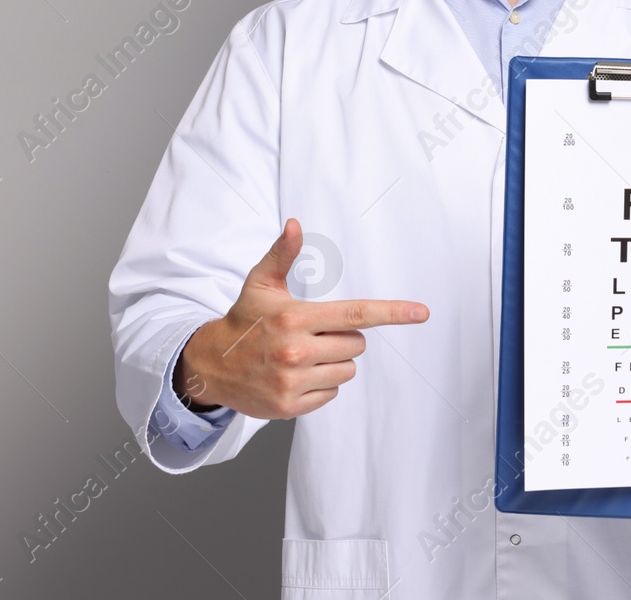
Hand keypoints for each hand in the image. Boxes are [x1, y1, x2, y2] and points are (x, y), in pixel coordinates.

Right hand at [175, 218, 428, 418]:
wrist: (210, 365)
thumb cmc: (244, 320)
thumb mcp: (261, 284)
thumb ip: (282, 254)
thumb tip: (295, 223)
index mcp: (295, 318)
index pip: (355, 314)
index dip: (392, 312)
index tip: (420, 312)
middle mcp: (296, 351)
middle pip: (356, 345)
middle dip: (341, 339)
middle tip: (311, 335)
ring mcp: (292, 381)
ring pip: (346, 371)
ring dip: (332, 364)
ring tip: (301, 357)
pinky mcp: (289, 406)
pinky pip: (330, 395)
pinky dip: (319, 387)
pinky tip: (294, 377)